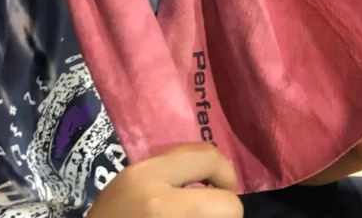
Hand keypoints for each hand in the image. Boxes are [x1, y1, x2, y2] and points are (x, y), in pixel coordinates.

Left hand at [88, 143, 242, 217]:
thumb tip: (227, 214)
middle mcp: (148, 177)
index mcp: (162, 207)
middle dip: (226, 180)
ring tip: (206, 200)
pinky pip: (169, 159)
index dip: (234, 216)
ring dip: (206, 173)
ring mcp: (134, 169)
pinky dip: (185, 174)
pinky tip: (183, 197)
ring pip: (189, 150)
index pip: (226, 203)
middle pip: (209, 155)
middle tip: (223, 207)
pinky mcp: (127, 171)